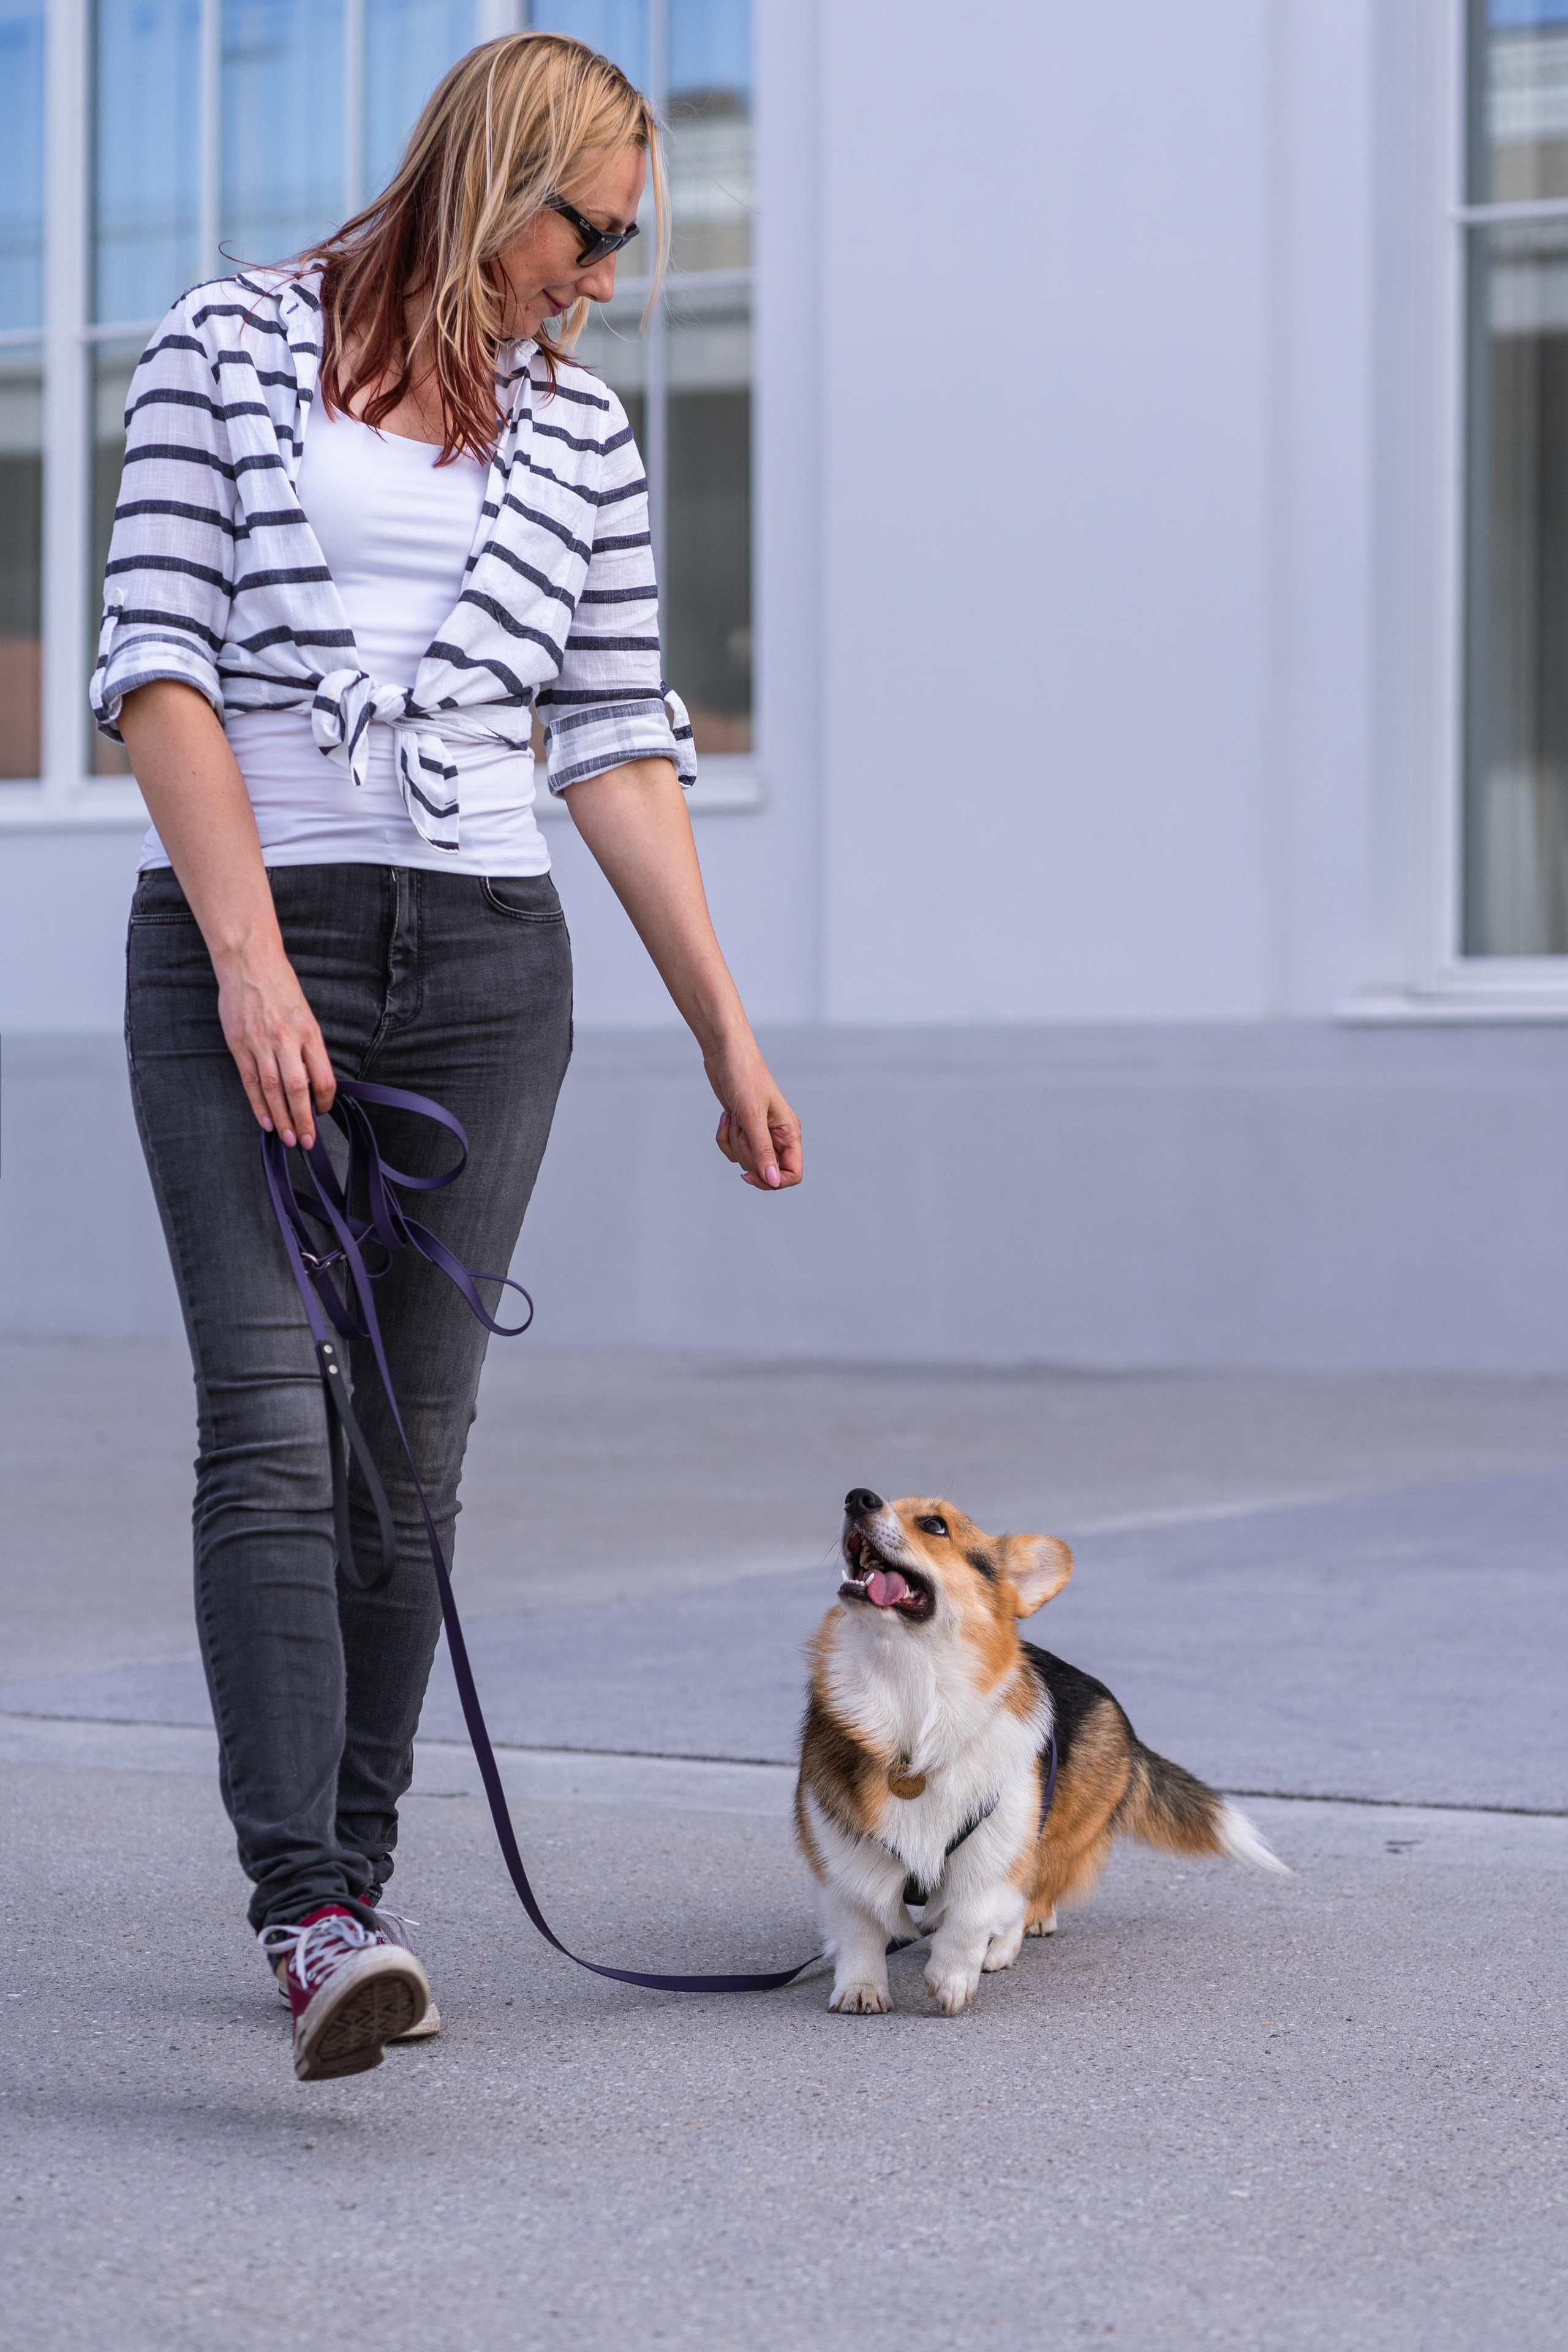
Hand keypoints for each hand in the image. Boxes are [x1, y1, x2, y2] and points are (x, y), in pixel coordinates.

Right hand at [215, 941, 335, 1149]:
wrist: (249, 963)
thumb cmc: (280, 988)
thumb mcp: (305, 1015)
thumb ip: (309, 1047)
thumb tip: (313, 1081)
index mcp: (309, 1033)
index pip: (322, 1077)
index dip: (325, 1100)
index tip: (324, 1112)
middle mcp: (286, 1040)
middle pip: (298, 1089)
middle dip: (304, 1119)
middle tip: (307, 1141)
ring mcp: (261, 1043)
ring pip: (273, 1089)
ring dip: (281, 1117)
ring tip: (289, 1138)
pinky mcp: (239, 1044)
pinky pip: (250, 1080)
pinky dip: (258, 1104)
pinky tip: (266, 1120)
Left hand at [707, 1035, 801, 1190]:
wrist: (725, 1054)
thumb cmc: (744, 1077)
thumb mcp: (752, 1117)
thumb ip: (763, 1151)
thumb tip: (773, 1181)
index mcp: (790, 1133)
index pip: (793, 1173)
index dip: (773, 1181)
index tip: (750, 1174)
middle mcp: (777, 1136)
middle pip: (764, 1169)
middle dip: (745, 1152)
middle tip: (742, 1126)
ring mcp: (759, 1133)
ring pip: (745, 1160)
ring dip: (733, 1141)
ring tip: (735, 1116)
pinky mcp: (742, 1129)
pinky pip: (731, 1150)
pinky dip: (724, 1136)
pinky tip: (727, 1116)